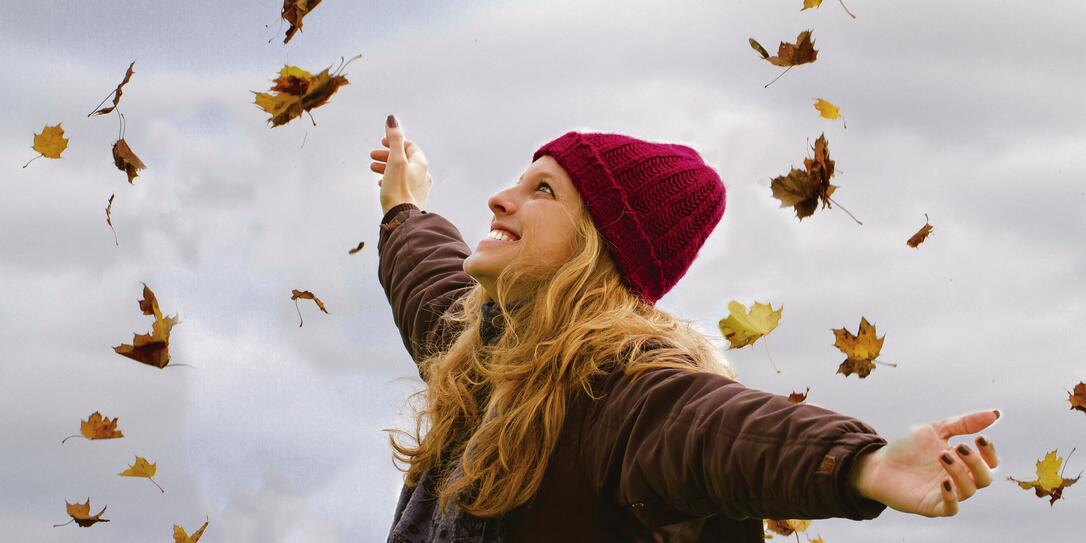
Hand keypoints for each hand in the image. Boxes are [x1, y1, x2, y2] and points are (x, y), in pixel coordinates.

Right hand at [371, 114, 432, 214]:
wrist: (402, 218)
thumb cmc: (398, 188)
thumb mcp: (394, 160)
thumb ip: (394, 139)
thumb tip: (392, 119)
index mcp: (421, 163)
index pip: (409, 146)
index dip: (394, 142)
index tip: (381, 143)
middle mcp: (423, 174)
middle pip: (404, 159)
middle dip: (387, 155)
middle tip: (372, 156)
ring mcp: (419, 187)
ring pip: (402, 172)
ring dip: (386, 167)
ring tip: (372, 168)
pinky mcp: (413, 199)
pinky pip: (402, 184)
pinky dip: (391, 179)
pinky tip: (381, 184)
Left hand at [849, 409, 1000, 516]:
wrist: (877, 464)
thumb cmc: (907, 448)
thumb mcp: (935, 430)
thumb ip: (963, 423)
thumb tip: (995, 414)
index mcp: (962, 462)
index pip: (989, 462)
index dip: (990, 451)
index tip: (980, 438)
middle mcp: (959, 479)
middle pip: (985, 478)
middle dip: (977, 462)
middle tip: (961, 446)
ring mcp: (946, 493)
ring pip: (969, 491)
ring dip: (960, 473)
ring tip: (943, 455)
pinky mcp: (931, 506)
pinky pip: (951, 508)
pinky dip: (951, 497)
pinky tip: (943, 482)